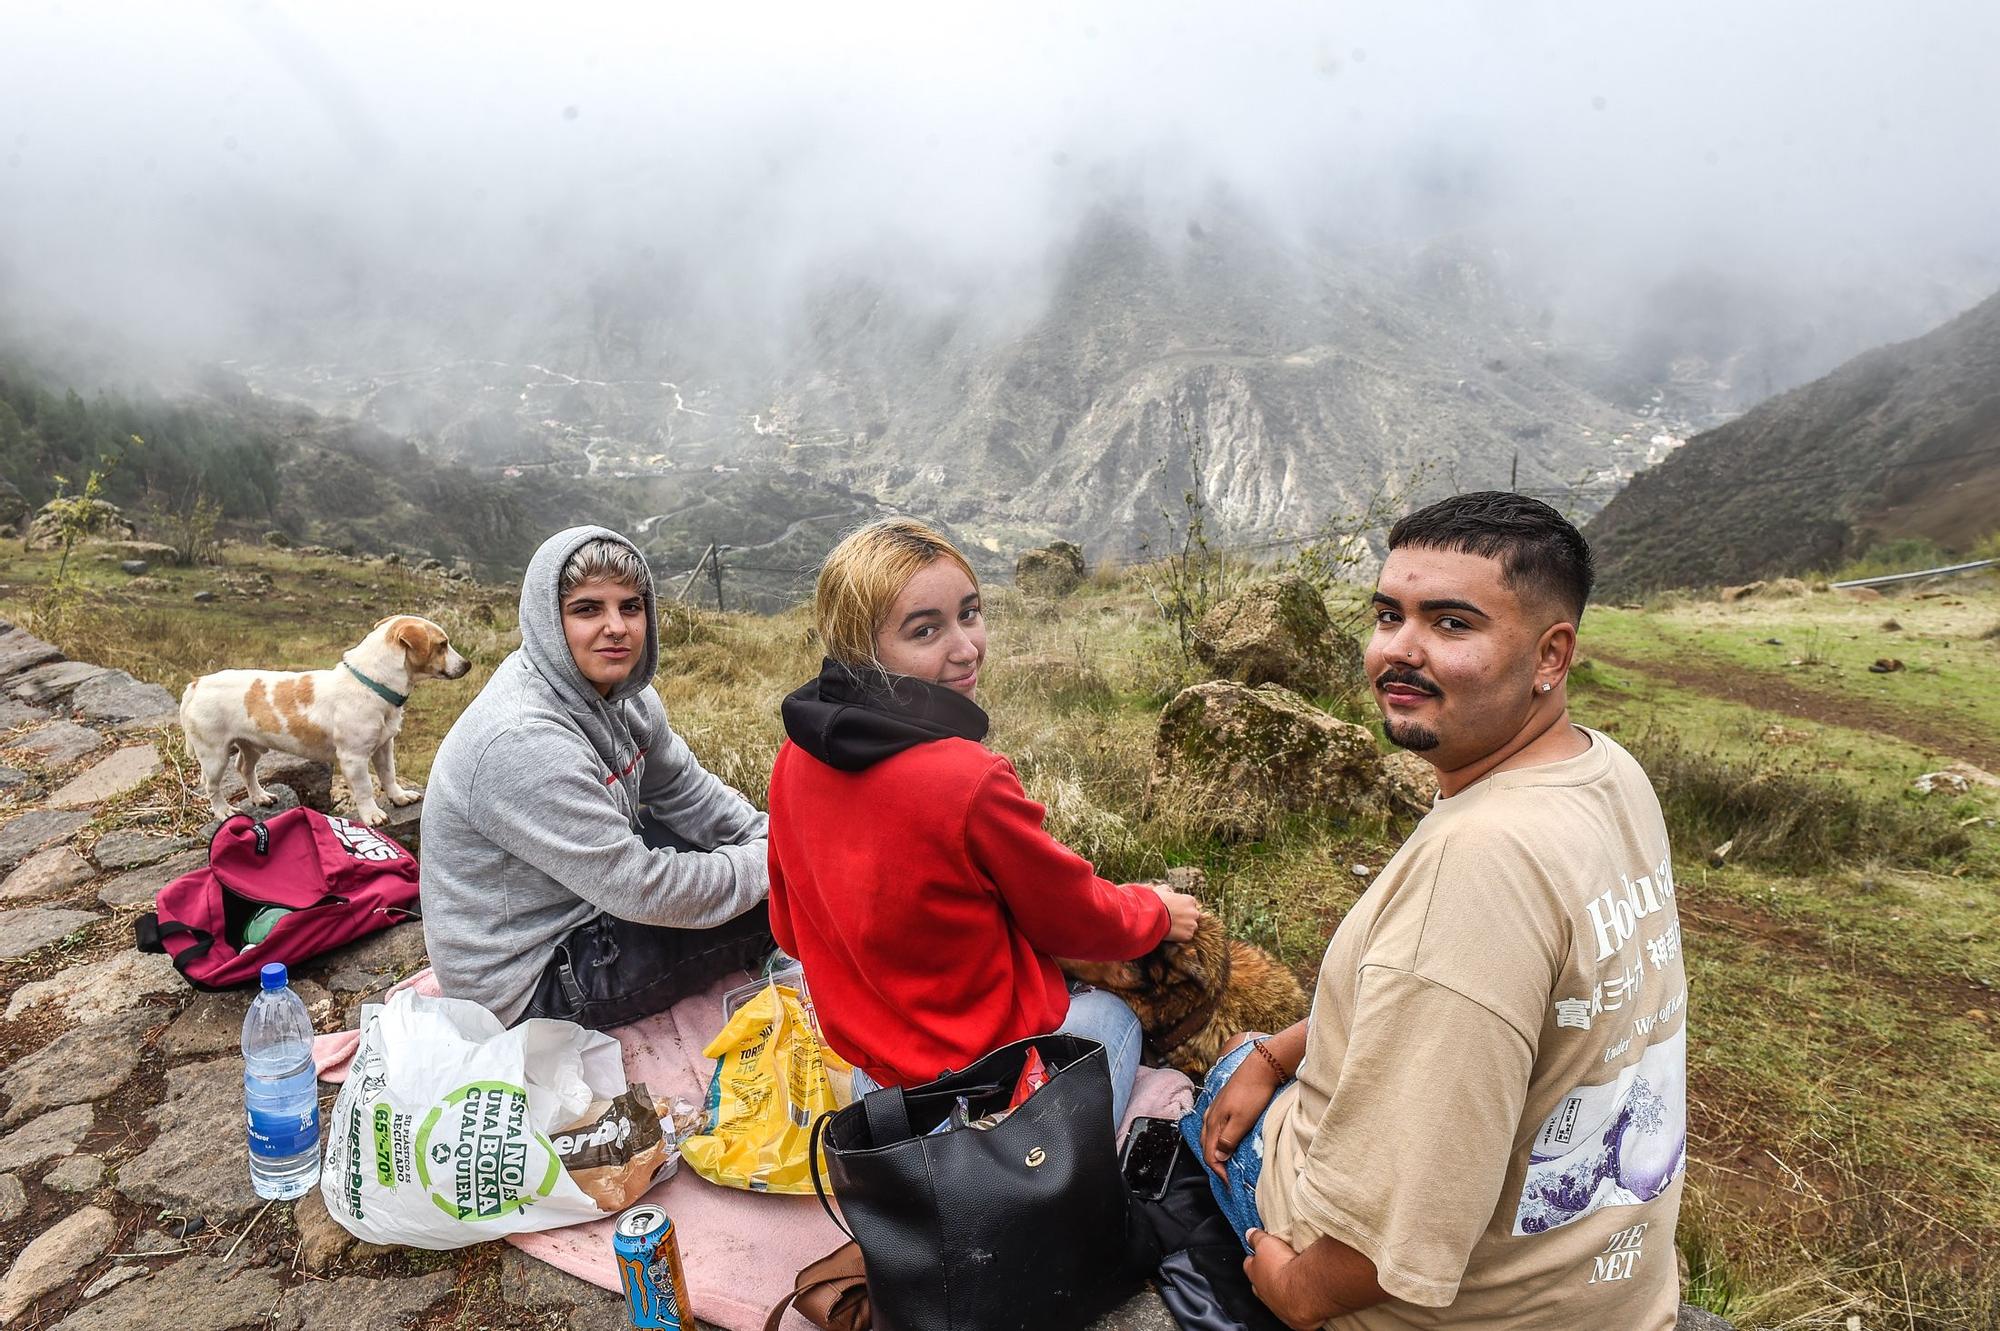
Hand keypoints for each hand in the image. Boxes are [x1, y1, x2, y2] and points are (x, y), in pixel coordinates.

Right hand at [1150, 884, 1200, 942]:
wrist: (1153, 915)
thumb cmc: (1156, 902)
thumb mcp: (1161, 890)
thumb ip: (1168, 890)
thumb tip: (1168, 891)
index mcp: (1190, 900)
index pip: (1190, 906)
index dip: (1182, 909)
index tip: (1175, 912)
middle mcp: (1194, 912)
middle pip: (1193, 917)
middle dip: (1186, 919)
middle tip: (1174, 921)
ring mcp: (1192, 925)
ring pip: (1191, 928)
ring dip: (1184, 929)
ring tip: (1172, 929)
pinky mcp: (1188, 935)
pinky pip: (1186, 937)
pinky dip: (1180, 937)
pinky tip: (1171, 934)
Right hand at [1200, 1040, 1282, 1177]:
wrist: (1260, 1067)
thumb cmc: (1253, 1093)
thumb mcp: (1243, 1120)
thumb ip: (1228, 1139)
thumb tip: (1218, 1157)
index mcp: (1213, 1122)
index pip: (1209, 1154)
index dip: (1218, 1172)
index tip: (1230, 1183)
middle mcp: (1210, 1116)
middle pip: (1206, 1146)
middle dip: (1215, 1164)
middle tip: (1227, 1177)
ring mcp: (1216, 1108)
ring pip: (1209, 1136)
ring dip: (1215, 1151)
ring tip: (1226, 1162)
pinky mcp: (1223, 1103)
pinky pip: (1215, 1126)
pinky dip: (1218, 1138)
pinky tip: (1227, 1139)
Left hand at [1243, 1228, 1317, 1330]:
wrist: (1300, 1290)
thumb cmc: (1281, 1266)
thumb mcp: (1266, 1243)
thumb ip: (1257, 1238)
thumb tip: (1249, 1234)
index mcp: (1254, 1273)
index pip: (1248, 1264)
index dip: (1254, 1257)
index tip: (1259, 1252)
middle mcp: (1262, 1291)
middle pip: (1259, 1282)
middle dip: (1266, 1275)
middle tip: (1277, 1267)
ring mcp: (1275, 1305)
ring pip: (1274, 1296)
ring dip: (1280, 1289)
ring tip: (1291, 1281)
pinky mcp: (1291, 1316)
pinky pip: (1290, 1308)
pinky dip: (1294, 1302)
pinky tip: (1302, 1296)